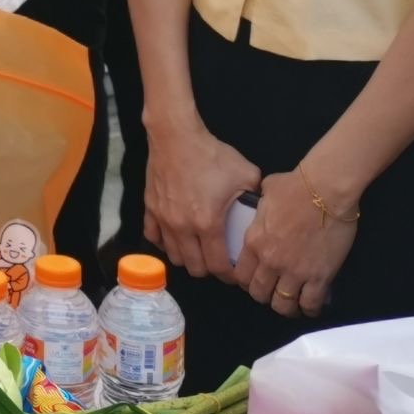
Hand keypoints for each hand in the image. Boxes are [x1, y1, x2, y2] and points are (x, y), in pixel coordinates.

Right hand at [141, 113, 260, 281]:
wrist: (175, 136)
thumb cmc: (211, 154)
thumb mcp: (246, 174)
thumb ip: (256, 196)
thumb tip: (264, 209)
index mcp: (208, 223)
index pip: (218, 265)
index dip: (229, 276)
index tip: (236, 275)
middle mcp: (182, 227)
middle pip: (194, 267)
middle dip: (209, 271)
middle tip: (218, 263)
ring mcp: (163, 219)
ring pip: (173, 256)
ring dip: (188, 258)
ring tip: (198, 251)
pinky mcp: (150, 209)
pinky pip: (153, 238)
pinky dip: (164, 243)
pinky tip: (175, 237)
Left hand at [234, 168, 356, 318]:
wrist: (325, 190)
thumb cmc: (295, 186)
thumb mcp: (265, 194)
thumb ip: (260, 207)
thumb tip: (263, 202)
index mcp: (253, 242)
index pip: (241, 275)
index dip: (246, 282)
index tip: (254, 281)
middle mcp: (270, 261)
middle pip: (260, 293)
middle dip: (264, 296)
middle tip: (273, 292)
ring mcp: (295, 271)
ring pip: (283, 304)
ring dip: (286, 307)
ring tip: (292, 304)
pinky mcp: (319, 276)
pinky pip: (311, 303)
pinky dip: (310, 309)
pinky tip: (311, 306)